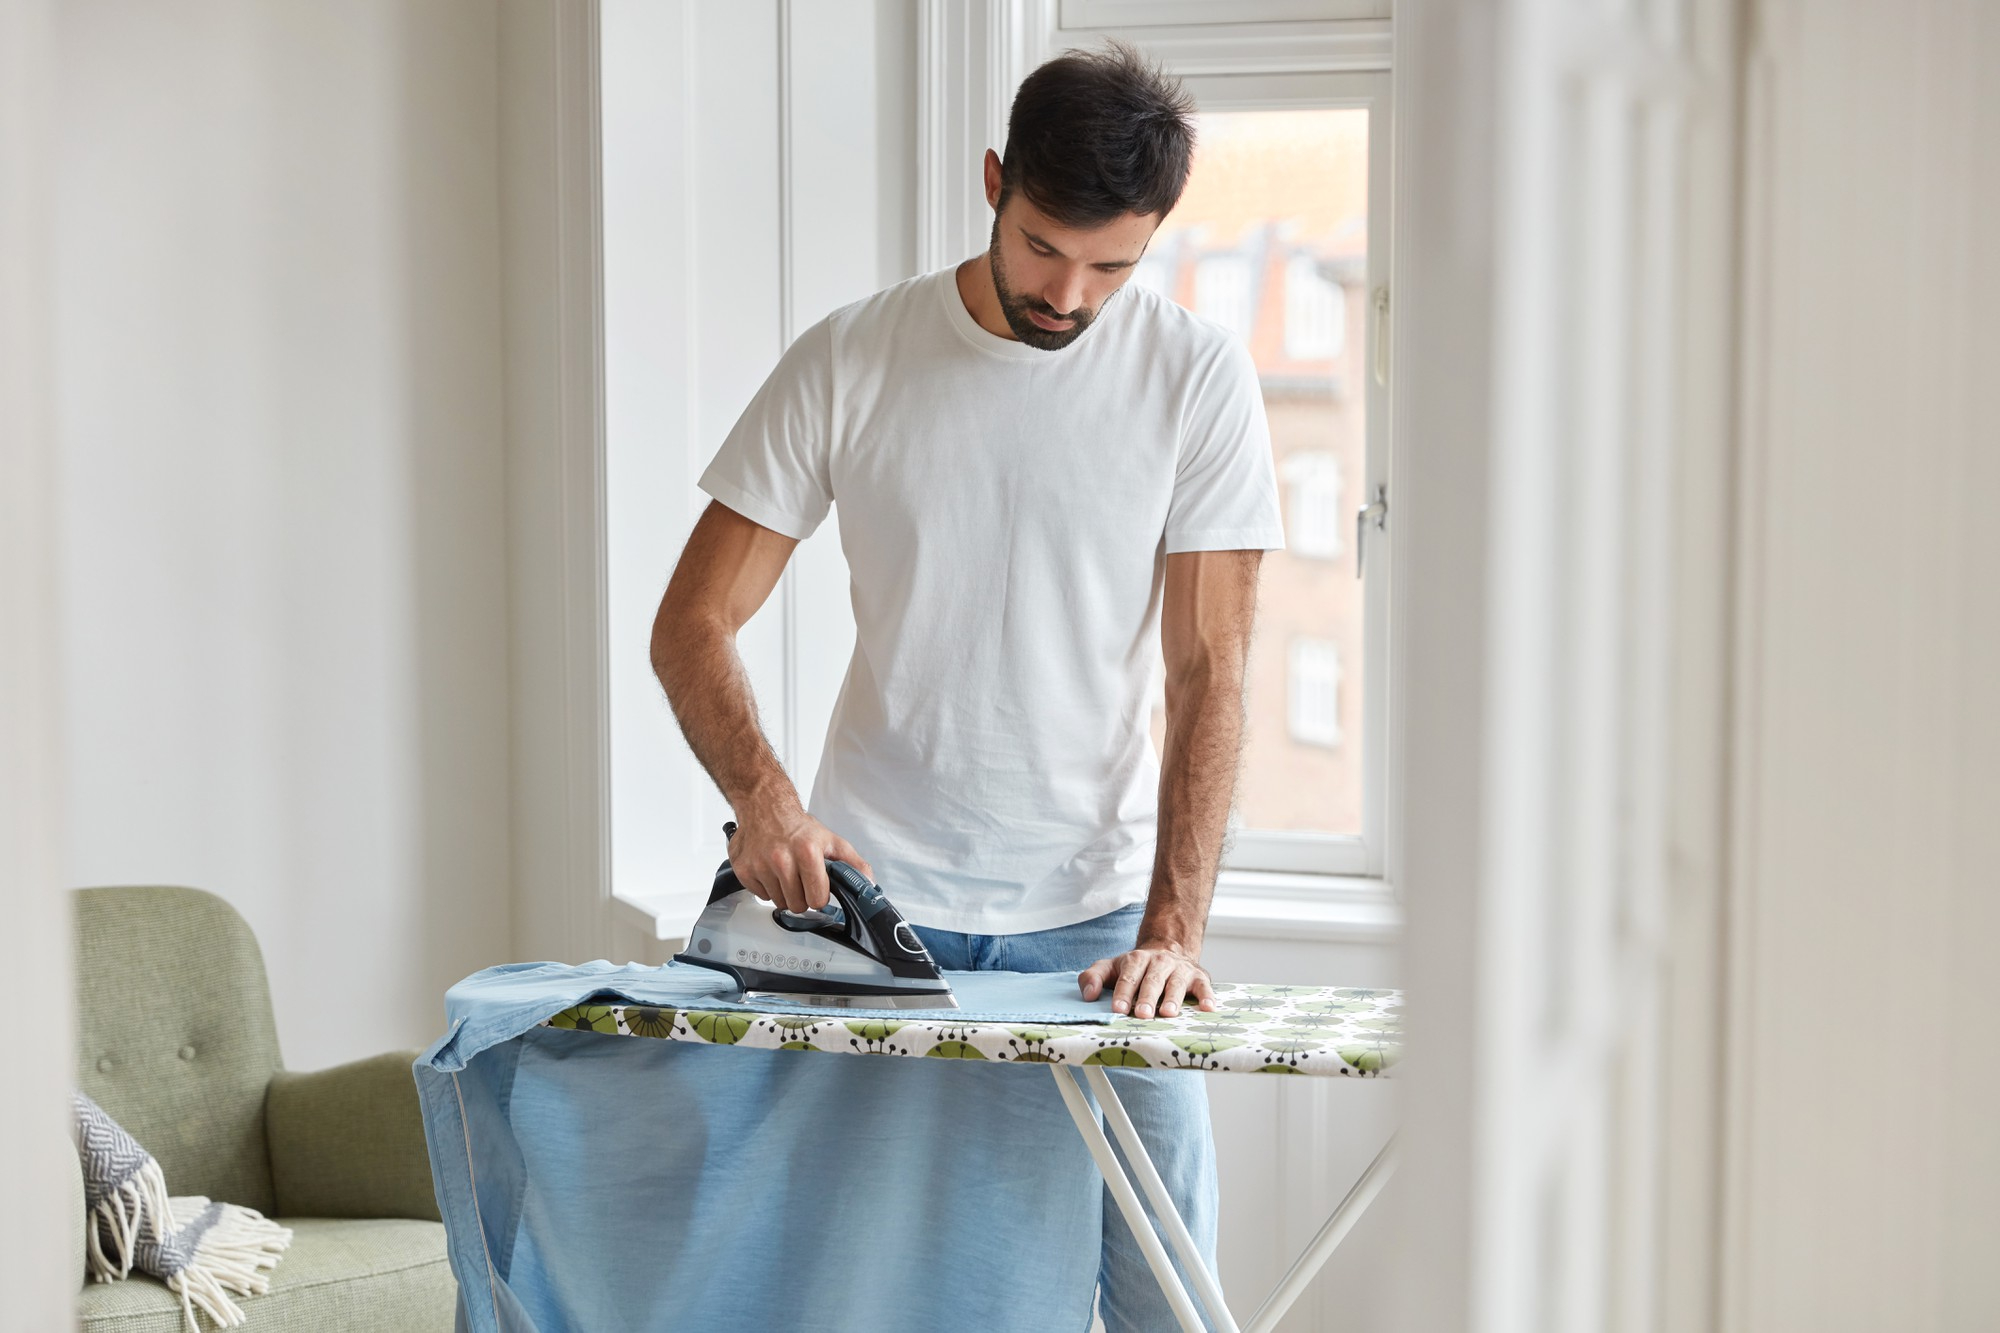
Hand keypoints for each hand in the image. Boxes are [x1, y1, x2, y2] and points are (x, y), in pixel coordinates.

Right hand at [727, 809, 873, 913]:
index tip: (818, 887)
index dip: (820, 896)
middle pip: (797, 906)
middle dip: (802, 897)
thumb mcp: (832, 841)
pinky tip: (770, 870)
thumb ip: (854, 864)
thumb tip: (868, 884)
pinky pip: (761, 896)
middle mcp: (781, 858)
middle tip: (801, 879)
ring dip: (784, 893)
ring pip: (778, 903)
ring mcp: (760, 865)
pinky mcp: (743, 869)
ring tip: (786, 872)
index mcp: (807, 852)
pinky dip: (767, 887)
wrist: (765, 807)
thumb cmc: (798, 826)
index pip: (817, 900)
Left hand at [1078, 941, 1215, 1019]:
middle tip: (1142, 1014)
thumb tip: (1088, 995)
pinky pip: (1203, 986)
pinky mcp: (1199, 977)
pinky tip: (1208, 1008)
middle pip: (1152, 981)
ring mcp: (1180, 969)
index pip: (1128, 977)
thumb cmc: (1136, 968)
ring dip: (1172, 998)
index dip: (1122, 994)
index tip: (1117, 1009)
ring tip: (1168, 1014)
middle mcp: (1159, 962)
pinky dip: (1207, 996)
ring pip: (1176, 983)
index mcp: (1136, 960)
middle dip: (1147, 997)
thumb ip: (1093, 977)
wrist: (1168, 949)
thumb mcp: (1111, 968)